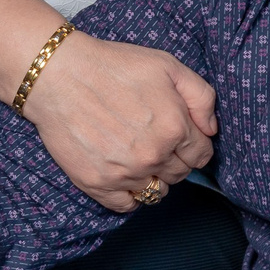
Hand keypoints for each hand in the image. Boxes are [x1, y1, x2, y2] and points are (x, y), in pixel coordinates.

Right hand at [19, 31, 217, 212]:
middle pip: (181, 174)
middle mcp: (153, 156)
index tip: (180, 136)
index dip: (194, 145)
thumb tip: (210, 130)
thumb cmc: (113, 66)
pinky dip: (131, 195)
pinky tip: (124, 175)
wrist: (59, 76)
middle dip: (175, 159)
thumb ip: (201, 96)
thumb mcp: (167, 65)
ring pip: (156, 191)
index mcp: (175, 128)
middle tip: (156, 140)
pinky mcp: (98, 184)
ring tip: (138, 156)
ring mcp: (125, 173)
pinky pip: (128, 205)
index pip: (201, 155)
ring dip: (154, 177)